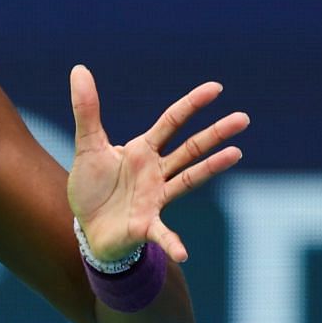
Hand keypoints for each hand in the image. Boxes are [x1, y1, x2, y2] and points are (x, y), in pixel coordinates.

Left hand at [66, 64, 248, 264]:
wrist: (87, 226)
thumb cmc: (92, 187)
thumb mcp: (87, 146)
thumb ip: (86, 111)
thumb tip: (79, 69)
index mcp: (143, 150)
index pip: (171, 122)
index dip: (191, 104)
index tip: (216, 88)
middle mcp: (156, 172)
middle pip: (189, 148)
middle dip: (214, 134)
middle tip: (242, 119)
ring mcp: (156, 198)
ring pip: (188, 179)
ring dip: (210, 168)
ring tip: (236, 154)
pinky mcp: (147, 225)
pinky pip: (164, 234)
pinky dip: (173, 243)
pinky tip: (183, 253)